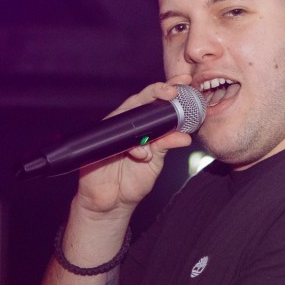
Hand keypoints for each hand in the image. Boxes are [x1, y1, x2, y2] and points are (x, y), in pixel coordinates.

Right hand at [74, 79, 194, 215]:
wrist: (113, 203)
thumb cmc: (132, 180)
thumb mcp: (155, 162)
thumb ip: (166, 146)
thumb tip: (184, 136)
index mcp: (142, 126)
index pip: (155, 102)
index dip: (168, 89)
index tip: (184, 82)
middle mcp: (127, 125)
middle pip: (140, 101)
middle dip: (156, 92)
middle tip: (172, 91)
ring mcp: (113, 132)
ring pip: (127, 115)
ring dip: (143, 122)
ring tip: (156, 140)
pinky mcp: (100, 144)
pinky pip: (117, 138)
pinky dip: (133, 147)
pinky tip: (142, 155)